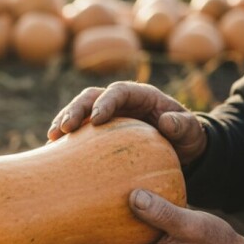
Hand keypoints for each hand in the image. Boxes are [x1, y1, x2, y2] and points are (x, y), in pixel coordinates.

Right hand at [47, 81, 206, 165]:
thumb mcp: (191, 131)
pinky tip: (53, 152)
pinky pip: (79, 130)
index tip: (96, 119)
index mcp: (140, 94)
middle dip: (76, 109)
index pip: (119, 91)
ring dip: (64, 121)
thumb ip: (183, 124)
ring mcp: (107, 114)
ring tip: (51, 139)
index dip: (105, 102)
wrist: (181, 147)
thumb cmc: (187, 136)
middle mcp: (120, 100)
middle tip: (64, 128)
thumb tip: (166, 122)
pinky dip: (66, 139)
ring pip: (80, 110)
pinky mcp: (99, 131)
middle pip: (91, 97)